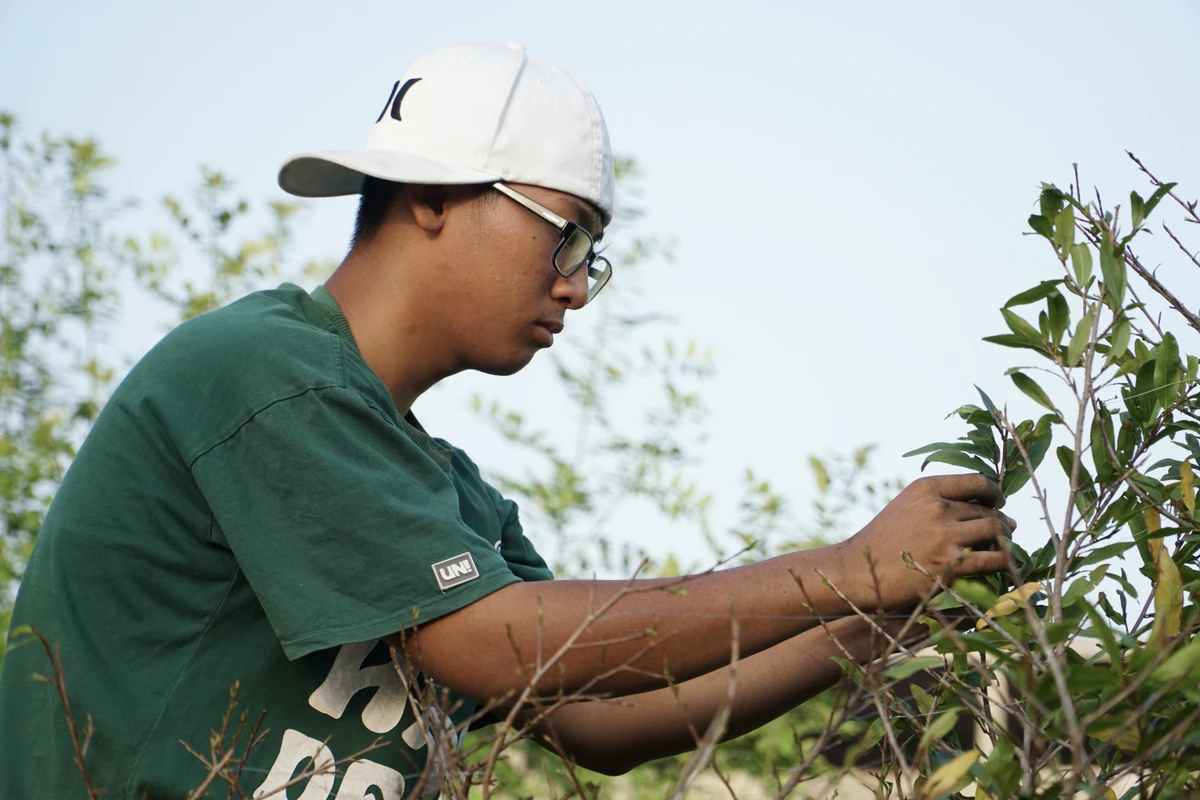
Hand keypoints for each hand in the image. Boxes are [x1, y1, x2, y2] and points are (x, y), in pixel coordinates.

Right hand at [835, 474, 1014, 609]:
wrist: (856, 570)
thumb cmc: (882, 542)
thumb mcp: (905, 507)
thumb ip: (936, 502)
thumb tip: (982, 506)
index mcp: (926, 488)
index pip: (978, 480)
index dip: (995, 492)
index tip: (998, 502)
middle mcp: (938, 507)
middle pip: (989, 509)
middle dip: (1002, 522)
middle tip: (1006, 533)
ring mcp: (945, 535)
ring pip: (998, 530)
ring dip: (1008, 541)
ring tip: (1008, 550)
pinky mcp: (950, 564)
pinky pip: (995, 559)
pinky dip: (1009, 565)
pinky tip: (1012, 570)